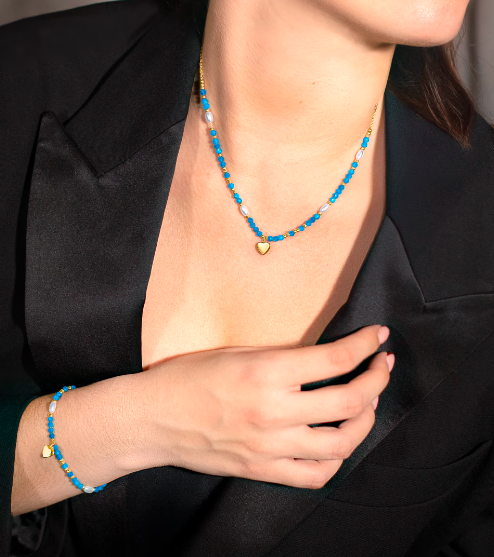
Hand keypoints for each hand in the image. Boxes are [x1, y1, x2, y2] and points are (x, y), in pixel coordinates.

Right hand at [138, 324, 391, 489]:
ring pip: (341, 442)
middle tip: (382, 365)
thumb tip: (323, 359)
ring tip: (367, 403)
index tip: (377, 336)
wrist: (153, 419)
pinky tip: (338, 441)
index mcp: (266, 372)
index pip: (334, 359)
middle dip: (377, 378)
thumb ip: (282, 358)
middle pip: (349, 401)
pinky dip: (336, 459)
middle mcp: (274, 411)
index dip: (364, 345)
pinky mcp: (263, 470)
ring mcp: (271, 446)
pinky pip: (315, 475)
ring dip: (366, 420)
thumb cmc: (187, 378)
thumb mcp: (237, 352)